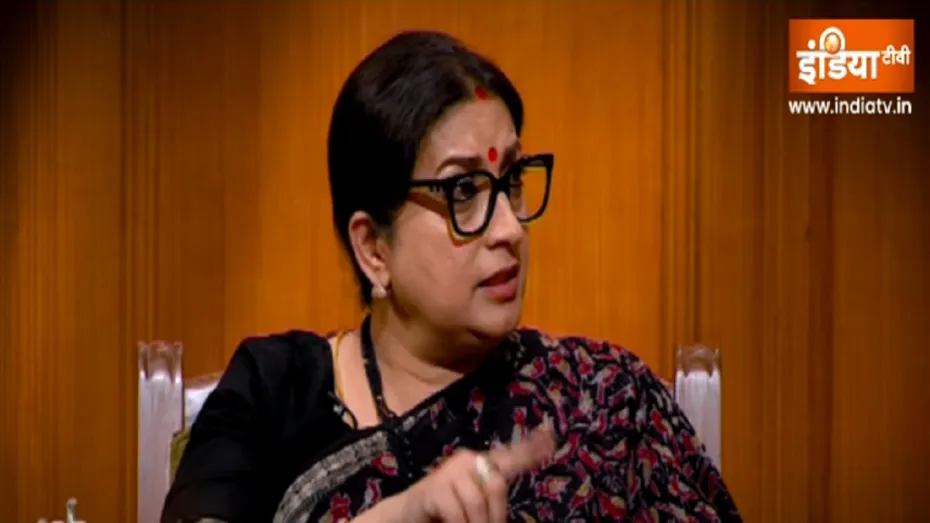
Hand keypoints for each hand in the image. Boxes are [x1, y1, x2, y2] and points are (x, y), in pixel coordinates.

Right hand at [399, 423, 555, 522]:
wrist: (406, 515)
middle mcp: (467, 461)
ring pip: (477, 501)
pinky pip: (455, 511)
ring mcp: (449, 472)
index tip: (552, 438)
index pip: (511, 454)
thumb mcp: (474, 507)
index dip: (531, 449)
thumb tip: (505, 516)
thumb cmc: (444, 512)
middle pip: (497, 484)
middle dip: (496, 515)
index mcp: (482, 465)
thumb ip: (492, 504)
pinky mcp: (433, 488)